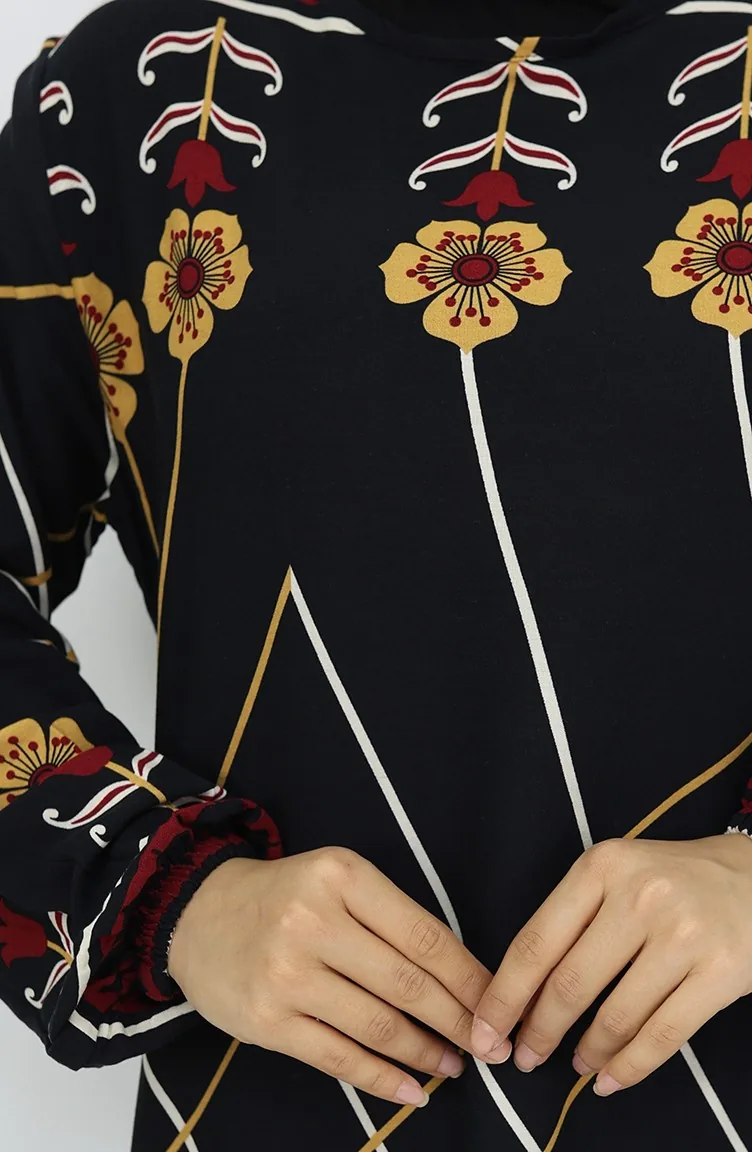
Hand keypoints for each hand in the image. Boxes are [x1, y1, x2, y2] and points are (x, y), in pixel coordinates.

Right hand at [168, 846, 491, 1105]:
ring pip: (378, 1024)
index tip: (499, 1004)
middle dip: (459, 1021)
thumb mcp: (338, 881)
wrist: (197, 913)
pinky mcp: (266, 1019)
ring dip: (426, 1053)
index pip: (424, 935)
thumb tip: (461, 978)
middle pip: (407, 983)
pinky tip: (411, 1090)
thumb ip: (391, 918)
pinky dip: (381, 1078)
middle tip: (491, 1047)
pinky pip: (337, 1057)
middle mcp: (314, 921)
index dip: (469, 977)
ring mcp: (287, 973)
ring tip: (454, 1066)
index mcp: (342, 876)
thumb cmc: (285, 896)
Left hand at [469, 834, 751, 1094]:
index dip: (505, 995)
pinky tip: (610, 1078)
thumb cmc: (670, 879)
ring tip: (574, 1064)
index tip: (486, 1029)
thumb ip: (570, 918)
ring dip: (586, 1052)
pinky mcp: (721, 972)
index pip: (536, 941)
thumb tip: (520, 991)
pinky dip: (629, 1067)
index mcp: (601, 867)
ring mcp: (683, 936)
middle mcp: (639, 897)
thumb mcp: (615, 873)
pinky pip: (662, 1036)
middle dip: (538, 1031)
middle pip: (569, 983)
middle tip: (524, 1057)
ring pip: (615, 1016)